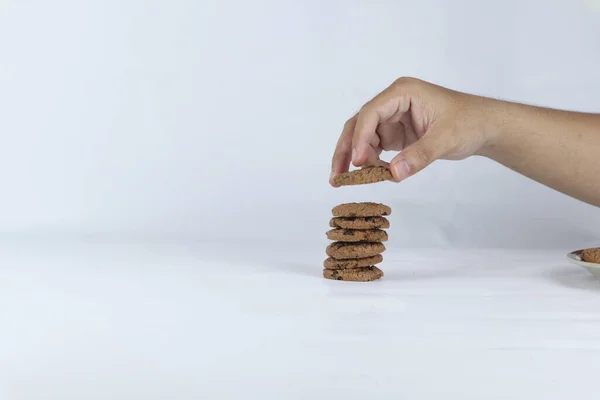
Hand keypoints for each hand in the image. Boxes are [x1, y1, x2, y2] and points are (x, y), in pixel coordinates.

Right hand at [329, 77, 492, 185]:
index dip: (361, 138)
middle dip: (347, 149)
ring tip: (345, 180)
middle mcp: (392, 102)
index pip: (371, 113)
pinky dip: (369, 162)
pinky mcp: (396, 133)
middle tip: (336, 176)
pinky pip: (374, 147)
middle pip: (359, 124)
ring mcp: (392, 118)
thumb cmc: (470, 123)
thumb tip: (394, 174)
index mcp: (402, 93)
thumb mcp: (446, 139)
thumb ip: (419, 156)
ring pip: (363, 137)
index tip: (358, 162)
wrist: (485, 127)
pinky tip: (367, 176)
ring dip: (354, 158)